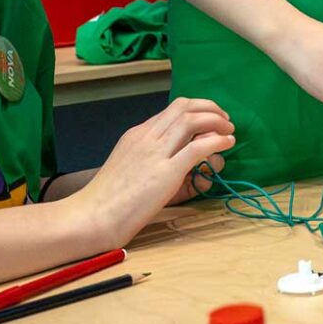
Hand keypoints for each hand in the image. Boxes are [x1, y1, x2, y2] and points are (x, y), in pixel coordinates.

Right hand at [75, 97, 234, 244]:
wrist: (93, 216)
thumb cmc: (108, 200)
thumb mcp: (130, 168)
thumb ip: (153, 160)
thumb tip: (180, 161)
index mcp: (137, 134)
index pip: (172, 110)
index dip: (196, 110)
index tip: (210, 120)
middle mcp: (147, 137)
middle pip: (184, 107)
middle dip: (210, 109)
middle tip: (224, 120)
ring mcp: (155, 153)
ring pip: (191, 120)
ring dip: (216, 121)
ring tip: (229, 130)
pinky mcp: (165, 172)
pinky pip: (197, 148)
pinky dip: (217, 141)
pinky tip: (227, 143)